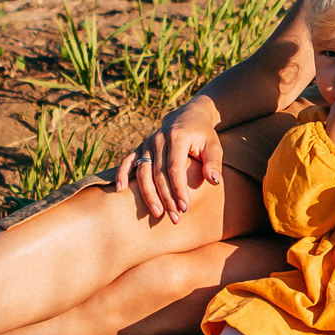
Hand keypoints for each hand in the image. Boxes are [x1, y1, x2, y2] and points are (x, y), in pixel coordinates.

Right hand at [112, 97, 222, 223]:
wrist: (188, 116)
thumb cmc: (203, 134)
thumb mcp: (214, 145)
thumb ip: (214, 162)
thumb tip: (214, 181)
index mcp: (177, 137)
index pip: (175, 168)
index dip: (178, 189)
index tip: (184, 208)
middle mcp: (159, 139)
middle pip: (158, 174)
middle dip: (166, 198)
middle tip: (175, 218)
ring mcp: (147, 143)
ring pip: (143, 172)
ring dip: (148, 195)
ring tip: (157, 213)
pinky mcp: (140, 147)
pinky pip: (128, 162)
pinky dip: (122, 174)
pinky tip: (120, 189)